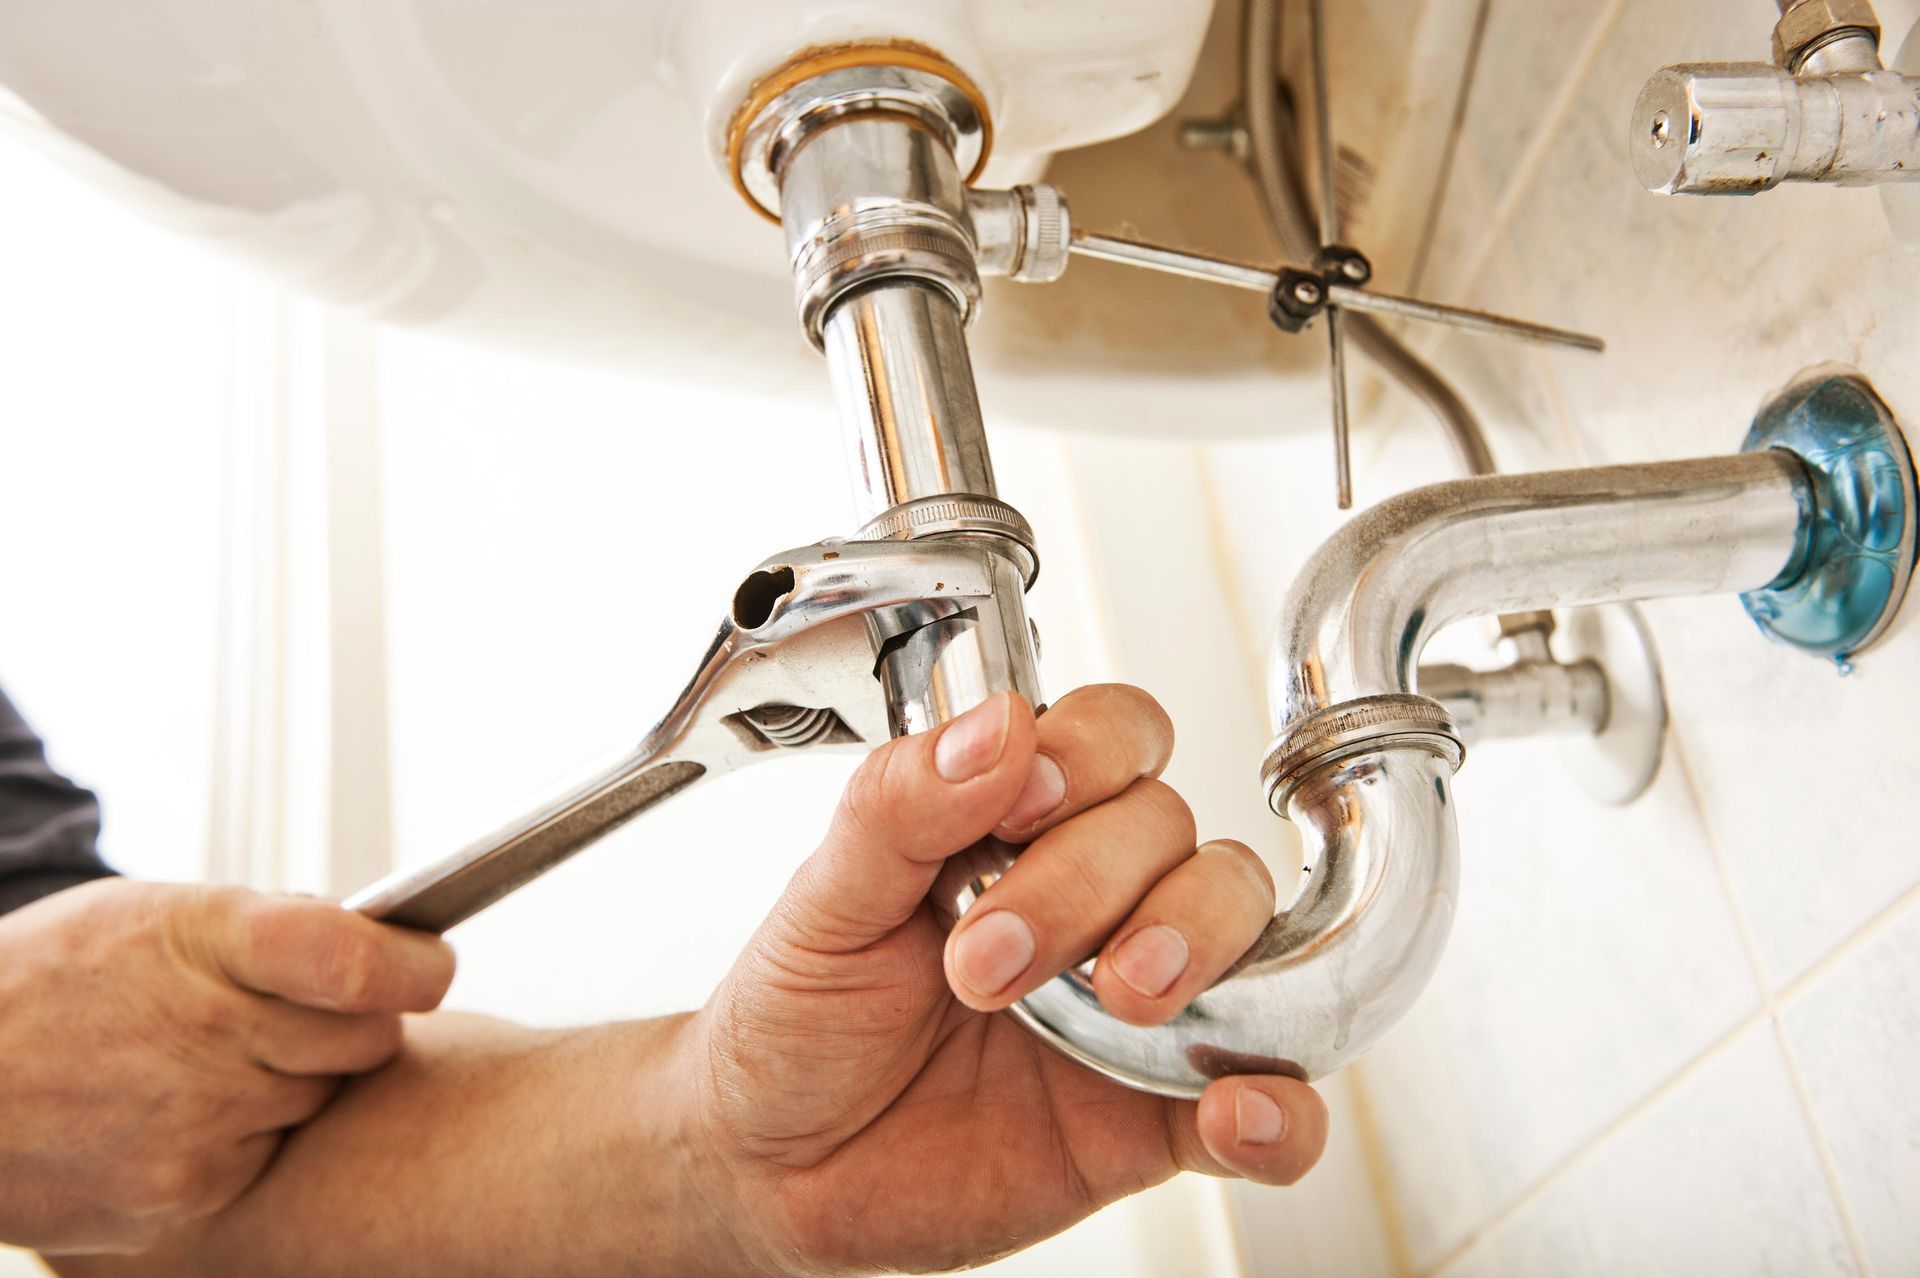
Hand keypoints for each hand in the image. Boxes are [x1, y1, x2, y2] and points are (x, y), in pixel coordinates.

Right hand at [0, 879, 454, 1254]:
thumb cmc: (50, 980)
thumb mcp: (153, 911)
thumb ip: (271, 924)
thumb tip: (378, 939)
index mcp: (210, 944)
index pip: (362, 965)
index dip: (415, 965)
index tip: (426, 962)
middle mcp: (212, 1038)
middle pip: (367, 1039)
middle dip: (355, 1021)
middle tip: (303, 1008)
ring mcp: (198, 1126)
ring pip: (321, 1101)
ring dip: (295, 1079)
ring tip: (213, 1056)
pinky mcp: (183, 1194)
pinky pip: (268, 1157)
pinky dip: (246, 1135)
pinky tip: (179, 1108)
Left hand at [688, 686, 1326, 1275]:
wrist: (774, 1171)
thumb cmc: (799, 1022)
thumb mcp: (825, 902)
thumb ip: (902, 806)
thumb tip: (997, 726)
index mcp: (1018, 826)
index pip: (1115, 738)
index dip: (1093, 754)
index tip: (1027, 803)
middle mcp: (1095, 898)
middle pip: (1171, 828)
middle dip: (1091, 880)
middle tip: (991, 956)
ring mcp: (1136, 1005)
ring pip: (1240, 928)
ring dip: (1197, 946)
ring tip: (1123, 998)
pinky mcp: (1155, 1119)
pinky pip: (1269, 1106)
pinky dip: (1284, 1112)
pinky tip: (1236, 1114)